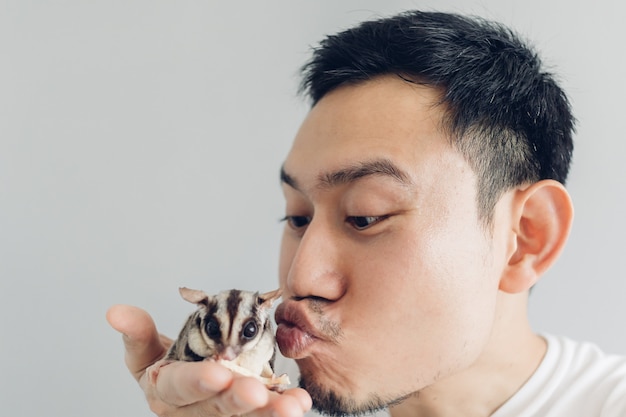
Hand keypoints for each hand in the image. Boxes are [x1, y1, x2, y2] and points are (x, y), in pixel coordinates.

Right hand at [106, 305, 311, 416]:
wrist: (193, 380)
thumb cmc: (170, 362)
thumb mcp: (146, 351)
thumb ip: (138, 333)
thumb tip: (115, 311)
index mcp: (165, 392)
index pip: (179, 387)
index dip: (196, 382)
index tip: (217, 374)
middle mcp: (193, 409)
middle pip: (216, 406)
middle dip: (237, 400)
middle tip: (257, 393)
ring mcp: (219, 415)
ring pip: (245, 416)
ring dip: (269, 411)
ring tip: (291, 406)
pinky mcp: (244, 415)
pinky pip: (264, 414)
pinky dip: (283, 406)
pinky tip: (300, 401)